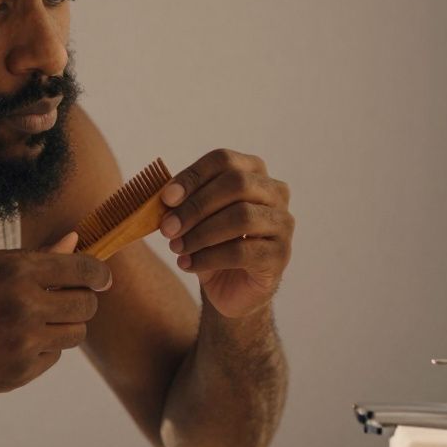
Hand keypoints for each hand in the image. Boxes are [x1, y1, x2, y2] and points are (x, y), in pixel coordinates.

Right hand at [0, 232, 111, 402]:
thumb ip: (31, 255)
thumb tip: (75, 242)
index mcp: (14, 271)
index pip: (83, 269)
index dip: (99, 273)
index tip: (103, 278)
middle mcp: (23, 306)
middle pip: (87, 304)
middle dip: (82, 300)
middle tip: (64, 300)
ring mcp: (23, 342)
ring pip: (75, 334)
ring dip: (63, 326)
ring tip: (32, 321)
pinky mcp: (20, 373)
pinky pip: (52, 357)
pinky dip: (41, 349)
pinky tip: (11, 343)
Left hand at [158, 149, 294, 318]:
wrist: (233, 287)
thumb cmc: (213, 243)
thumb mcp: (192, 218)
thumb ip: (181, 203)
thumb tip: (164, 197)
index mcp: (253, 172)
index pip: (223, 160)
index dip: (192, 176)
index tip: (166, 198)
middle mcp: (275, 192)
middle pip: (237, 184)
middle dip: (196, 206)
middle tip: (167, 228)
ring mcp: (282, 223)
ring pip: (242, 217)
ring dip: (201, 234)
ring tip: (177, 248)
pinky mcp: (280, 255)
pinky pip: (242, 252)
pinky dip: (208, 258)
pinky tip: (187, 264)